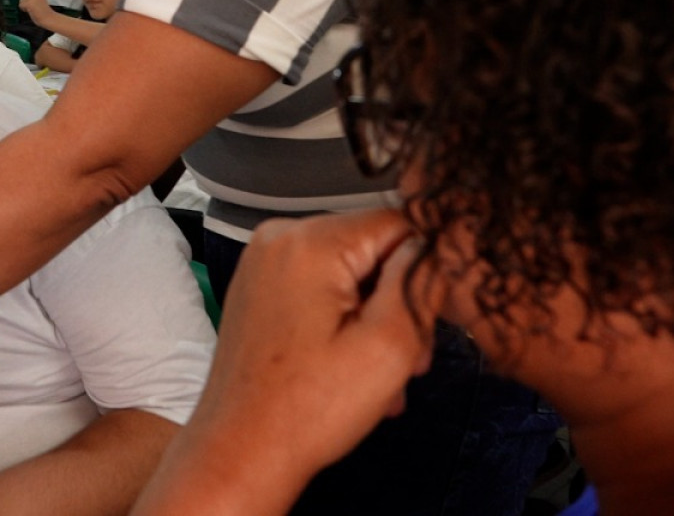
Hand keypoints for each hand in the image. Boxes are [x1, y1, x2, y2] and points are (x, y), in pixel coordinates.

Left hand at [16, 0, 56, 26]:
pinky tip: (30, 10)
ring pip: (21, 0)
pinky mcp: (29, 3)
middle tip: (31, 6)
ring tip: (32, 9)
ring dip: (24, 5)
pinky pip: (21, 5)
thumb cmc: (44, 11)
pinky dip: (24, 9)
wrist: (49, 18)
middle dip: (24, 1)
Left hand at [131, 210, 439, 513]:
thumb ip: (418, 283)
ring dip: (375, 321)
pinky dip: (344, 323)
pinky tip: (353, 370)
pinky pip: (320, 289)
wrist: (239, 451)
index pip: (399, 223)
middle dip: (399, 302)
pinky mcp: (259, 289)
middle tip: (411, 361)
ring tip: (383, 378)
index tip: (434, 317)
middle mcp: (280, 237)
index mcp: (311, 241)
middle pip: (373, 249)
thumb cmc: (308, 408)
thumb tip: (433, 246)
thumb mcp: (389, 345)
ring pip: (350, 274)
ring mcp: (264, 262)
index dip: (427, 269)